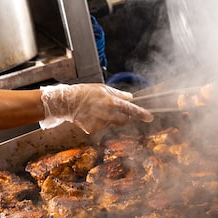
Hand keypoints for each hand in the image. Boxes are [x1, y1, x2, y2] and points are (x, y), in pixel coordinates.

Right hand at [39, 83, 153, 133]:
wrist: (68, 102)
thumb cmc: (85, 92)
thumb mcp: (103, 88)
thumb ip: (118, 94)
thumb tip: (130, 97)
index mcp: (111, 101)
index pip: (131, 109)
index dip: (141, 114)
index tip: (149, 117)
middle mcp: (107, 113)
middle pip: (124, 120)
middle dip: (123, 117)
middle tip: (113, 110)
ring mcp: (100, 123)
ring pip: (111, 124)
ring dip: (108, 119)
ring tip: (96, 111)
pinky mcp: (93, 129)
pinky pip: (101, 128)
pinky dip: (97, 123)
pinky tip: (90, 116)